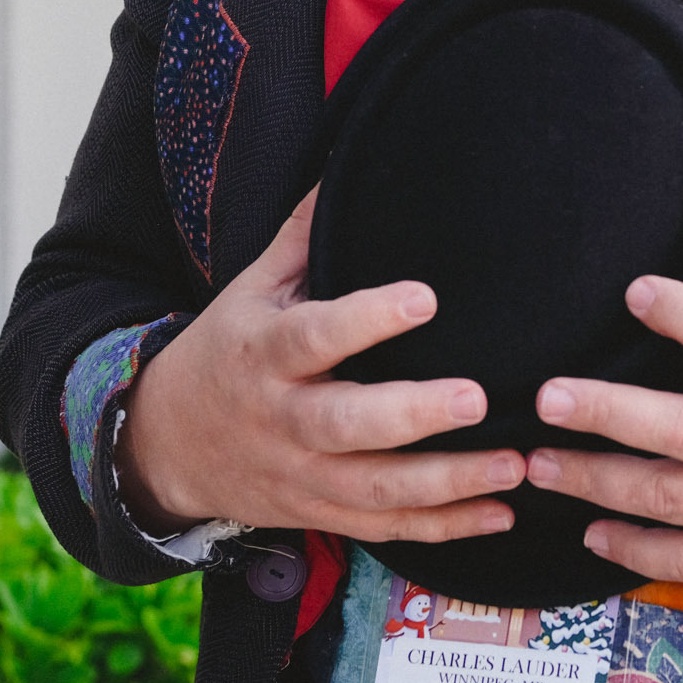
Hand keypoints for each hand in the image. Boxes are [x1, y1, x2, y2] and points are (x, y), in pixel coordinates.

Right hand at [118, 191, 526, 542]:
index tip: (425, 298)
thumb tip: (348, 154)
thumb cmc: (229, 350)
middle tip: (477, 397)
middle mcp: (282, 419)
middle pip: (345, 425)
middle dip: (413, 417)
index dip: (366, 319)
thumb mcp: (251, 287)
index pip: (315, 335)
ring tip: (515, 464)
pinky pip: (385, 529)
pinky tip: (501, 515)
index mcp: (265, 352)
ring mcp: (301, 476)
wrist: (167, 445)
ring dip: (448, 484)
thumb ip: (305, 235)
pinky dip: (443, 528)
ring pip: (374, 491)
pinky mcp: (320, 515)